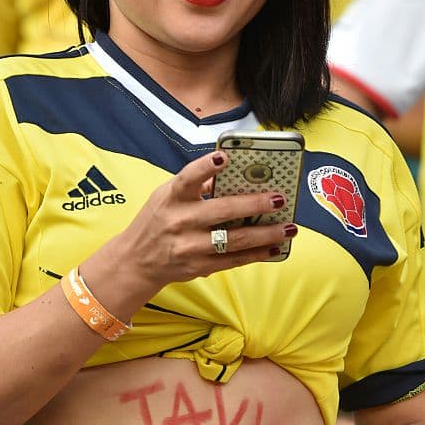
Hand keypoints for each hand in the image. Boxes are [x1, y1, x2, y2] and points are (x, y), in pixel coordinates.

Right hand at [116, 150, 296, 291]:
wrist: (136, 261)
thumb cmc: (156, 221)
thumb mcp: (166, 196)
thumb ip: (196, 185)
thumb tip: (232, 172)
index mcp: (172, 198)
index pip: (187, 178)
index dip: (206, 167)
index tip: (225, 158)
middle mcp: (180, 221)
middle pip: (222, 211)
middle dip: (254, 205)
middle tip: (280, 198)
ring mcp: (190, 246)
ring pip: (235, 240)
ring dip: (266, 234)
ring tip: (289, 227)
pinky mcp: (199, 266)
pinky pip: (234, 260)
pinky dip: (257, 254)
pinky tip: (275, 247)